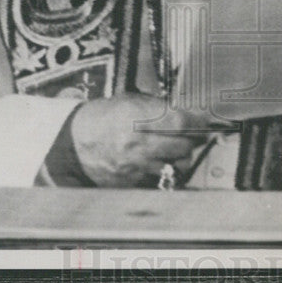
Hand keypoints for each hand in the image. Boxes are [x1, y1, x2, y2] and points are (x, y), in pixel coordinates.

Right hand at [69, 92, 211, 186]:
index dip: (200, 121)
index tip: (207, 119)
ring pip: (177, 164)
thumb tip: (188, 111)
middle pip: (185, 145)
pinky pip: (161, 176)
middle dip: (194, 139)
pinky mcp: (133, 181)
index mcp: (137, 116)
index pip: (182, 122)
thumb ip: (158, 107)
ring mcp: (136, 164)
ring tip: (178, 147)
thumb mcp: (130, 101)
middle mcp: (139, 142)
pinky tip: (161, 160)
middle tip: (196, 133)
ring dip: (183, 156)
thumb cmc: (104, 118)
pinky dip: (165, 169)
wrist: (74, 143)